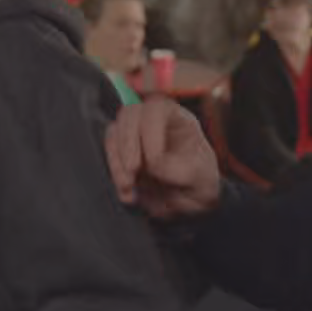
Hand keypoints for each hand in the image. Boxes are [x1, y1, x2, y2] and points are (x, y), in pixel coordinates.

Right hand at [104, 97, 220, 218]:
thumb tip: (151, 164)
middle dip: (127, 144)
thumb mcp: (202, 179)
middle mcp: (154, 123)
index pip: (157, 109)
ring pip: (114, 133)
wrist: (189, 201)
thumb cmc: (200, 182)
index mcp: (178, 120)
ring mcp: (135, 136)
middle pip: (130, 114)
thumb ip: (179, 169)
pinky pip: (109, 155)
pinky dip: (114, 174)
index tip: (154, 161)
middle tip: (132, 173)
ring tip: (129, 187)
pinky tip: (128, 194)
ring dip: (117, 162)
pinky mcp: (122, 153)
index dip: (151, 131)